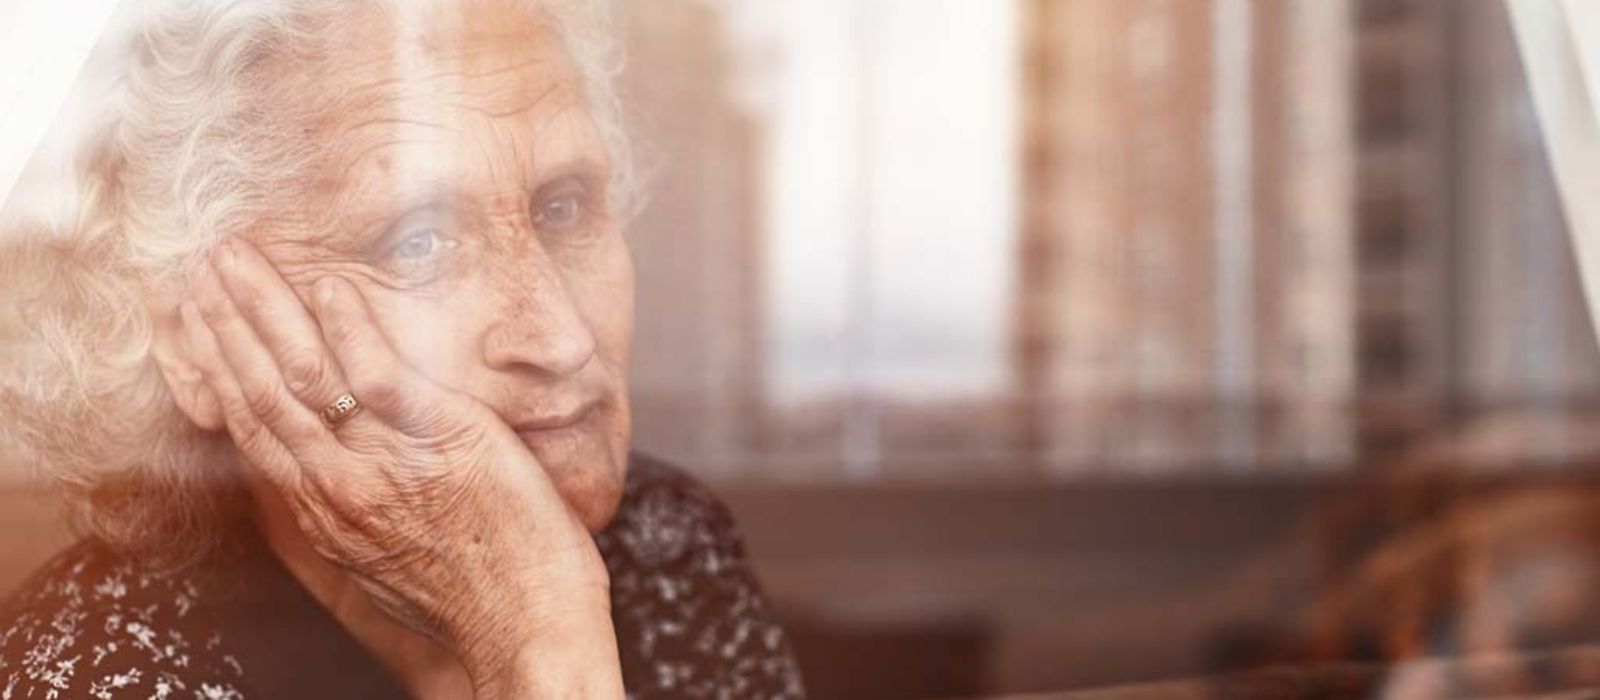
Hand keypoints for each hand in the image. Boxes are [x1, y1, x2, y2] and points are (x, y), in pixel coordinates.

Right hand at [179, 238, 621, 696]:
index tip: (199, 324)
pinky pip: (382, 378)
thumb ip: (351, 513)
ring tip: (238, 260)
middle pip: (263, 391)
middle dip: (226, 325)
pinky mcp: (442, 442)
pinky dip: (352, 330)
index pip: (253, 427)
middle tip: (202, 268)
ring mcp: (383, 463)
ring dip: (267, 311)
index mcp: (322, 511)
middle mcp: (336, 485)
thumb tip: (333, 477)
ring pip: (305, 376)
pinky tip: (328, 288)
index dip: (220, 370)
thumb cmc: (472, 600)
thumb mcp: (383, 561)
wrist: (525, 630)